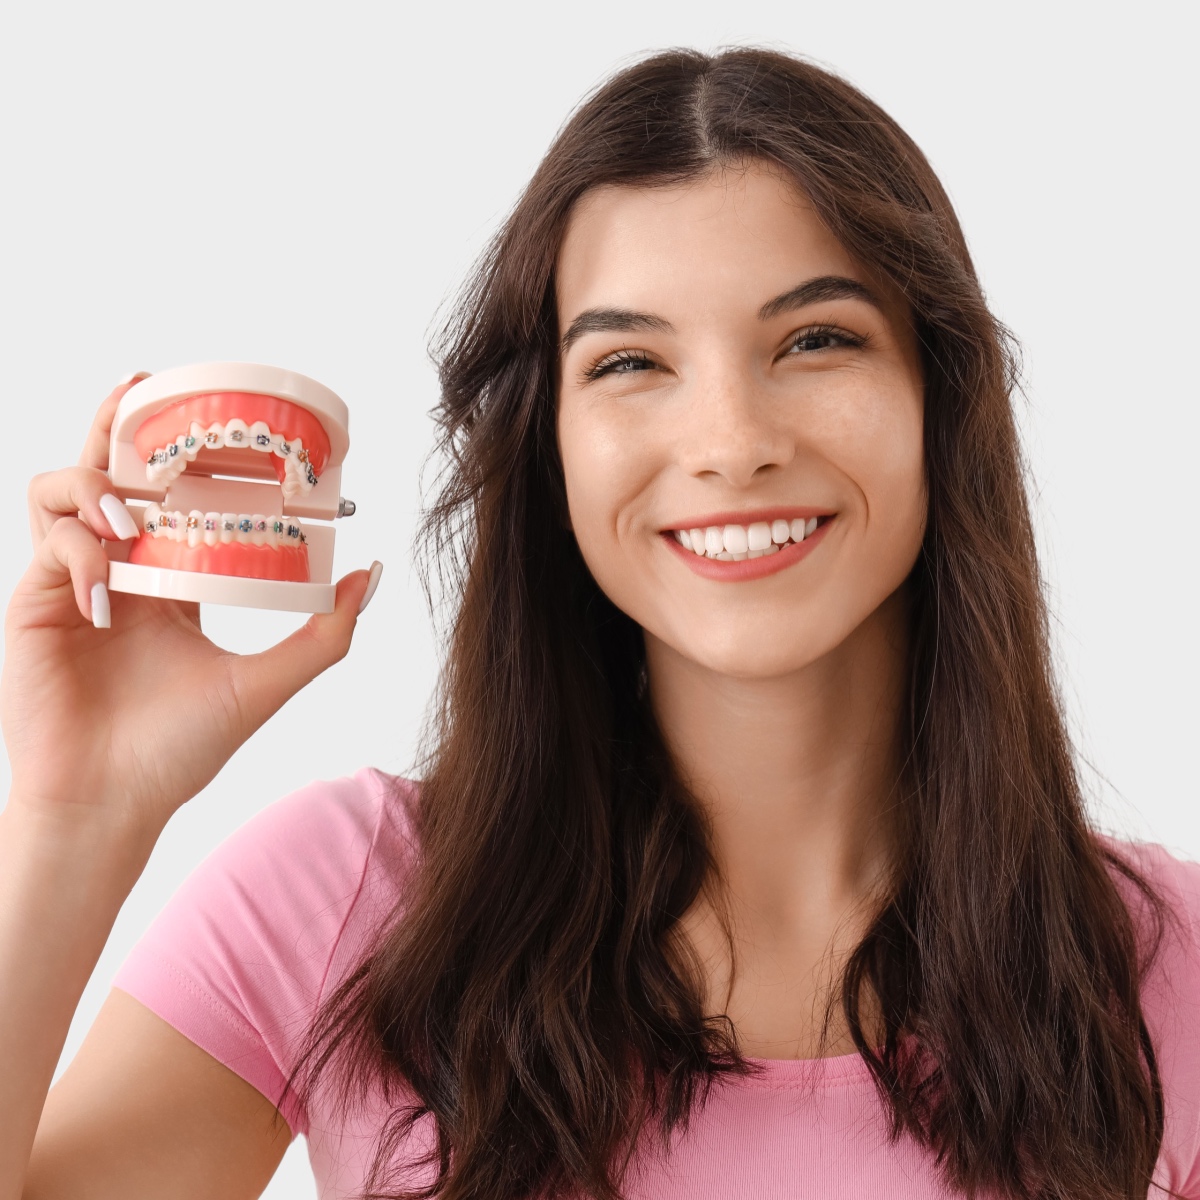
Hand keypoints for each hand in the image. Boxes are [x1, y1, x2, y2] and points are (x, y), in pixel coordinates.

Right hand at [1, 373, 378, 843]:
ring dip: (95, 481)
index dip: (191, 454)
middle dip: (125, 425)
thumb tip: (370, 573)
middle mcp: (121, 573)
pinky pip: (51, 543)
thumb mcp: (265, 683)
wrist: (112, 803)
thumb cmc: (180, 752)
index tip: (224, 419)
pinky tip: (111, 590)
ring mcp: (74, 584)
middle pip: (113, 473)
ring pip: (63, 490)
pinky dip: (81, 551)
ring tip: (130, 507)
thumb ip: (322, 633)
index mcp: (173, 584)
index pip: (178, 499)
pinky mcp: (34, 601)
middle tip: (151, 388)